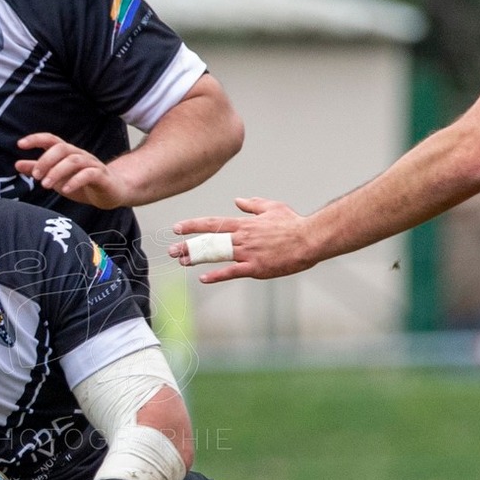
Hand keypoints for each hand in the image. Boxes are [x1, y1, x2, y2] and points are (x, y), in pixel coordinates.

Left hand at [15, 133, 129, 207]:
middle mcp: (79, 155)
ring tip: (46, 185)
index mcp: (67, 153)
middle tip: (35, 175)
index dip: (36, 139)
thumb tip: (17, 164)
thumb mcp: (56, 177)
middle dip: (46, 160)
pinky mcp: (101, 176)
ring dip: (57, 171)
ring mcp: (92, 164)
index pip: (51, 140)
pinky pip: (89, 174)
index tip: (20, 144)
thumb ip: (38, 170)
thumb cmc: (81, 183)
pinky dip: (76, 180)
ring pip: (74, 160)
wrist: (111, 193)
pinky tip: (66, 189)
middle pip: (62, 148)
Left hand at [167, 198, 312, 282]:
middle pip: (209, 240)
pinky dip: (217, 275)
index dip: (193, 225)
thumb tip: (238, 201)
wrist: (309, 239)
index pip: (213, 223)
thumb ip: (252, 204)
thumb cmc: (293, 223)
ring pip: (216, 255)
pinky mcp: (256, 267)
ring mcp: (247, 253)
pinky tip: (204, 277)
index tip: (177, 227)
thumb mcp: (272, 207)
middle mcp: (242, 238)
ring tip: (181, 261)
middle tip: (171, 249)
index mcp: (244, 224)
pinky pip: (231, 272)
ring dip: (197, 258)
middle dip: (188, 245)